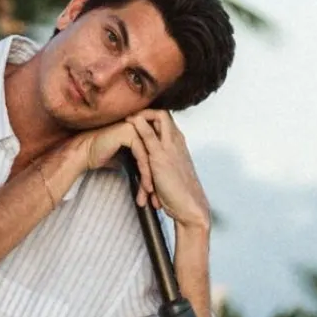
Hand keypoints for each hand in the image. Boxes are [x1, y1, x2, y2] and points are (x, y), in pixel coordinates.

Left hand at [111, 111, 210, 233]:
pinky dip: (138, 124)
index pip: (167, 121)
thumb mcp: (169, 173)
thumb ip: (162, 162)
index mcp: (178, 145)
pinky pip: (148, 134)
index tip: (138, 120)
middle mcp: (177, 141)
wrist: (190, 206)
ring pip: (159, 117)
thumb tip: (150, 162)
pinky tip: (128, 121)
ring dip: (141, 112)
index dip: (152, 117)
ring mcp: (170, 147)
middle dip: (146, 110)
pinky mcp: (160, 157)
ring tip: (126, 113)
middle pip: (164, 114)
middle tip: (130, 113)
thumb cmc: (179, 194)